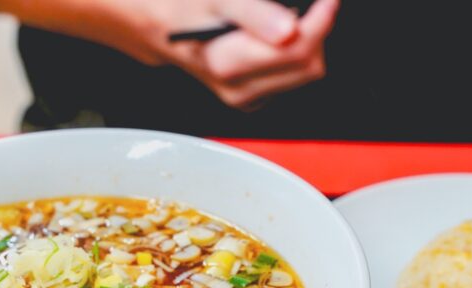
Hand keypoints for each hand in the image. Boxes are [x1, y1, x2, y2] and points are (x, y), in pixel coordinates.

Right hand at [0, 0, 339, 110]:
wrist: (149, 21)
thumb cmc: (174, 9)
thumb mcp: (210, 1)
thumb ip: (252, 13)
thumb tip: (289, 29)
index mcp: (232, 67)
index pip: (301, 51)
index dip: (322, 19)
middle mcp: (243, 89)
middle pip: (310, 65)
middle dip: (316, 30)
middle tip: (310, 2)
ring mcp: (249, 93)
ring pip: (304, 70)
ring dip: (306, 39)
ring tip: (290, 13)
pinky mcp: (253, 90)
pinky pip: (290, 72)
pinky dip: (293, 48)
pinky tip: (279, 29)